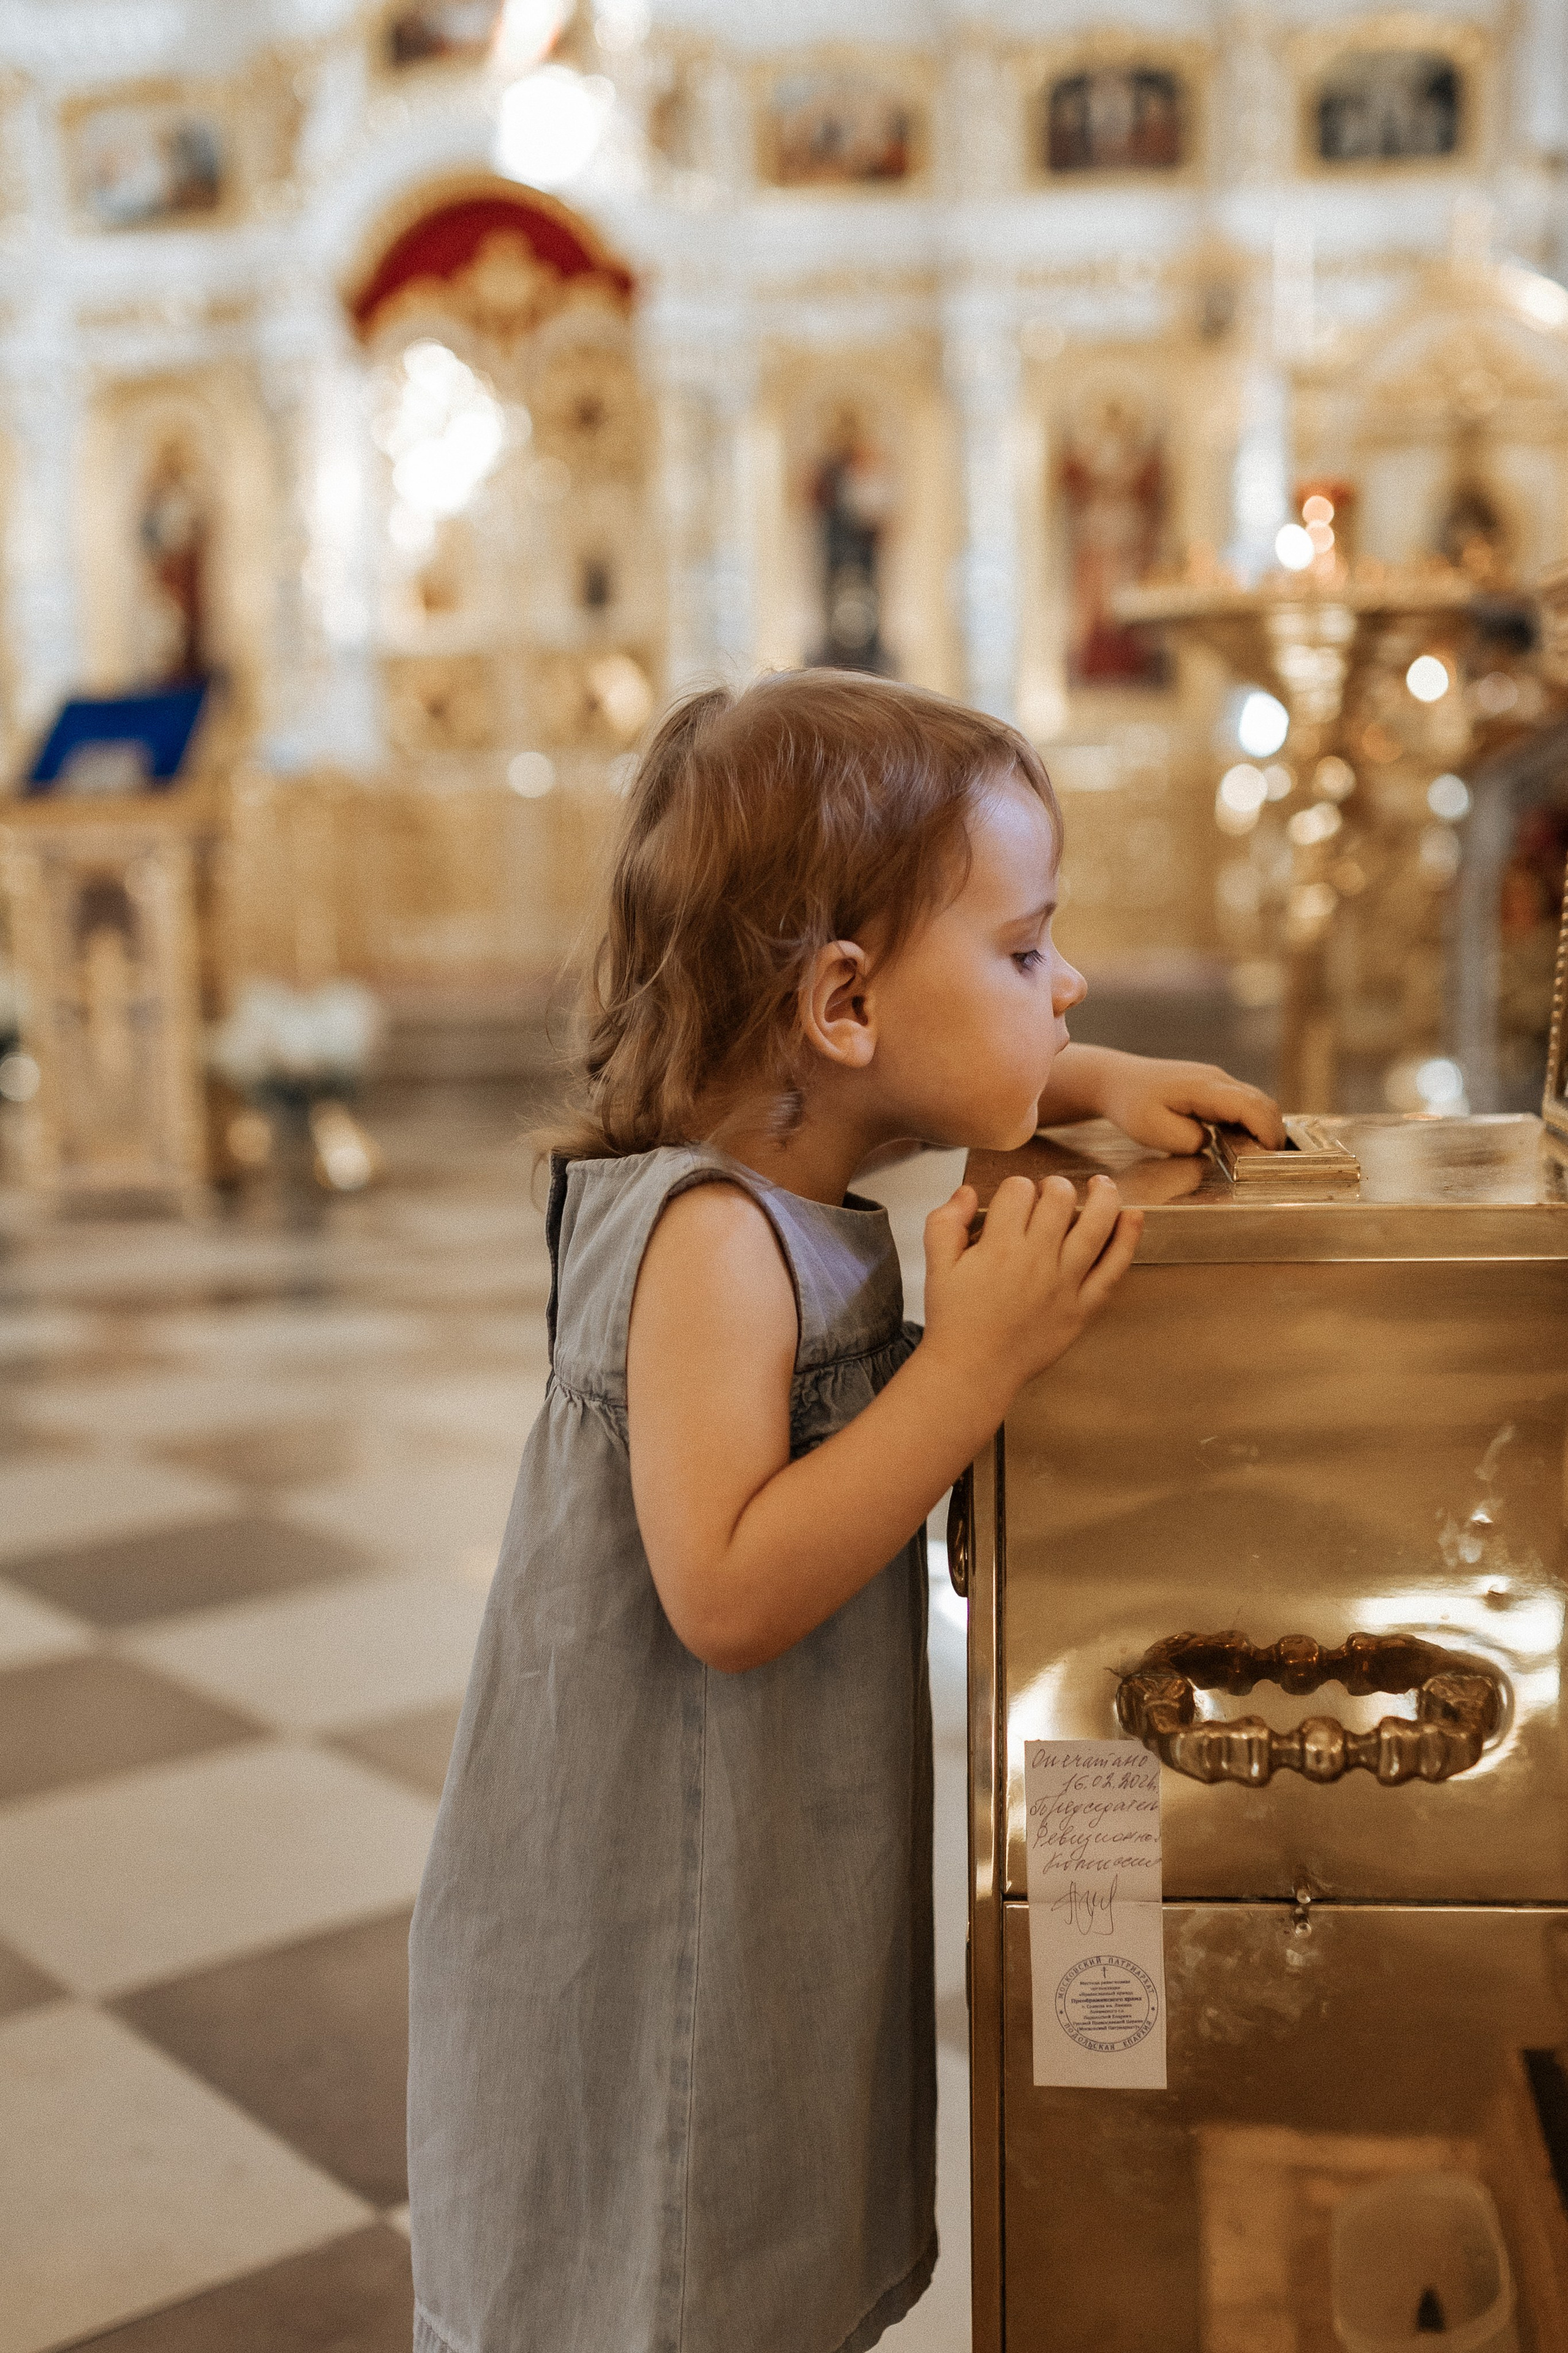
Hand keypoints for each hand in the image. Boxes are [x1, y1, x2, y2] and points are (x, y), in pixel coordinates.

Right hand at [922, 1172, 1142, 1395]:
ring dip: (1103, 1196)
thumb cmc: (955, 1320)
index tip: (1014, 1200)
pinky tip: (1132, 1216)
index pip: (1018, 1191)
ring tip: (1101, 1185)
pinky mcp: (1083, 1307)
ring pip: (1095, 1225)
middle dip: (1055, 1186)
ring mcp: (1064, 1284)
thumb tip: (968, 1192)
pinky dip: (1127, 1239)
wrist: (974, 1371)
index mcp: (999, 1247)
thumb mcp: (937, 1266)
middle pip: (1059, 1199)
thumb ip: (945, 1222)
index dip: (1016, 1187)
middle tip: (1050, 1193)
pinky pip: (1114, 1268)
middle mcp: (1036, 1260)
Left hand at [1094, 1054, 1285, 1156]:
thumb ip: (1188, 1140)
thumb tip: (1210, 1142)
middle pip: (1263, 1102)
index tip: (1270, 1156)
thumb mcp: (1153, 1131)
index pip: (1251, 1106)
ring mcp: (1217, 1080)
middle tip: (1269, 1163)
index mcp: (1204, 1088)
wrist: (1115, 1080)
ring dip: (1263, 1126)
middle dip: (1273, 1132)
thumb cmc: (1130, 1105)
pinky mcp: (1213, 1087)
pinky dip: (1250, 1122)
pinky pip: (1243, 1103)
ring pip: (1256, 1101)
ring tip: (1258, 1155)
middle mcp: (1217, 1079)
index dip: (1267, 1131)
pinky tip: (1241, 1141)